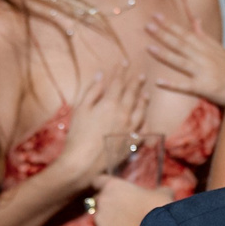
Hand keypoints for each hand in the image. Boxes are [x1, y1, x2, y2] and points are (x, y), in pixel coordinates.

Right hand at [56, 66, 149, 185]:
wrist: (84, 163)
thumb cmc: (78, 135)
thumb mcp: (80, 109)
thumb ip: (92, 91)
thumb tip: (101, 76)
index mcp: (110, 104)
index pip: (118, 83)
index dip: (121, 71)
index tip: (124, 62)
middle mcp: (124, 114)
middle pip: (132, 94)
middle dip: (136, 83)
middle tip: (141, 75)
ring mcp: (129, 129)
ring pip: (141, 111)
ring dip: (144, 101)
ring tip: (146, 94)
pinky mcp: (131, 143)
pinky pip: (142, 130)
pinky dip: (145, 122)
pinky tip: (146, 120)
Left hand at [89, 174, 166, 225]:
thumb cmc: (160, 207)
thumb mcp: (162, 192)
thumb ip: (154, 190)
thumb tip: (161, 192)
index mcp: (112, 185)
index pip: (97, 181)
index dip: (102, 186)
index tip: (108, 191)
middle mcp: (102, 200)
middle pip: (96, 201)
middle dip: (106, 206)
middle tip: (120, 212)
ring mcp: (100, 218)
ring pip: (98, 220)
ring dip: (107, 223)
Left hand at [145, 15, 224, 105]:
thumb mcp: (220, 49)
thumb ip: (204, 36)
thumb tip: (195, 20)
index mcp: (207, 48)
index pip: (185, 34)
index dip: (170, 25)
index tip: (155, 16)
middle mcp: (204, 58)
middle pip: (181, 44)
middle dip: (164, 34)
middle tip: (147, 26)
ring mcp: (203, 72)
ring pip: (181, 62)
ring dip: (165, 55)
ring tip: (149, 48)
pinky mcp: (204, 88)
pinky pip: (185, 87)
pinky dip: (172, 84)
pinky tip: (158, 82)